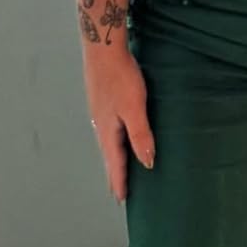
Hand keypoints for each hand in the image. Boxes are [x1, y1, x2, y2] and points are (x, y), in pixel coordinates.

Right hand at [84, 48, 154, 201]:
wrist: (103, 47)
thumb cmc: (120, 77)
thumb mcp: (134, 108)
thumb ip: (140, 135)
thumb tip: (146, 163)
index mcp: (107, 131)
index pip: (115, 163)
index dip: (119, 181)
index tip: (122, 199)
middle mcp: (100, 124)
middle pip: (108, 155)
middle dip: (114, 172)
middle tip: (118, 190)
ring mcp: (100, 111)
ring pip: (107, 141)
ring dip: (113, 156)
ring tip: (118, 167)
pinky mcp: (103, 99)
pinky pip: (108, 127)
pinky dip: (114, 139)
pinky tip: (117, 133)